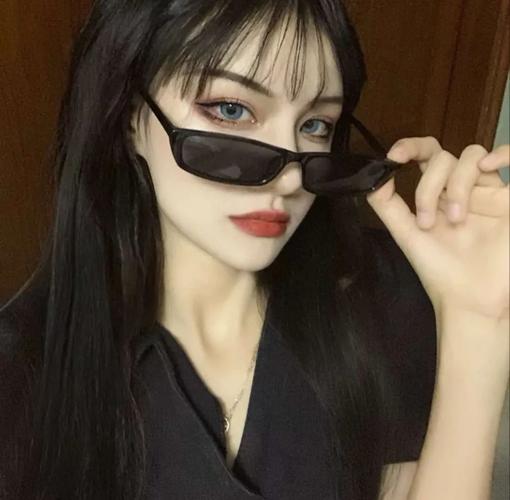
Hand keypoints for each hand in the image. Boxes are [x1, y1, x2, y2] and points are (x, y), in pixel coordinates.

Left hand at [366, 139, 508, 333]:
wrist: (472, 300)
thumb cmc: (440, 270)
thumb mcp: (406, 235)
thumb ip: (387, 205)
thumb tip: (375, 175)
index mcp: (436, 195)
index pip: (425, 156)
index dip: (410, 146)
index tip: (395, 156)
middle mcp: (461, 189)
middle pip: (443, 158)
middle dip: (429, 187)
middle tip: (429, 223)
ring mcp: (488, 191)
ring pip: (472, 156)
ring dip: (458, 185)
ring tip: (457, 220)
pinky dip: (504, 152)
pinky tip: (491, 166)